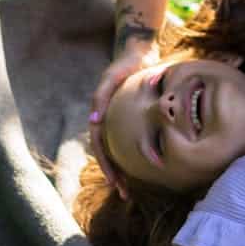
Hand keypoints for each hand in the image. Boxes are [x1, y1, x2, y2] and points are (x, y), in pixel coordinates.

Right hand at [89, 40, 160, 195]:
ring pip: (122, 152)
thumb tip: (93, 122)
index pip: (100, 148)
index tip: (115, 182)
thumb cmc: (124, 64)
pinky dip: (139, 155)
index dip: (106, 166)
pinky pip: (136, 141)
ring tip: (136, 189)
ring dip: (126, 170)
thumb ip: (100, 97)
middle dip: (116, 176)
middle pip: (110, 155)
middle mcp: (110, 122)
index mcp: (101, 116)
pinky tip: (151, 166)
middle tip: (126, 195)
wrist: (139, 50)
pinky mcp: (136, 118)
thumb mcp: (111, 78)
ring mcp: (122, 121)